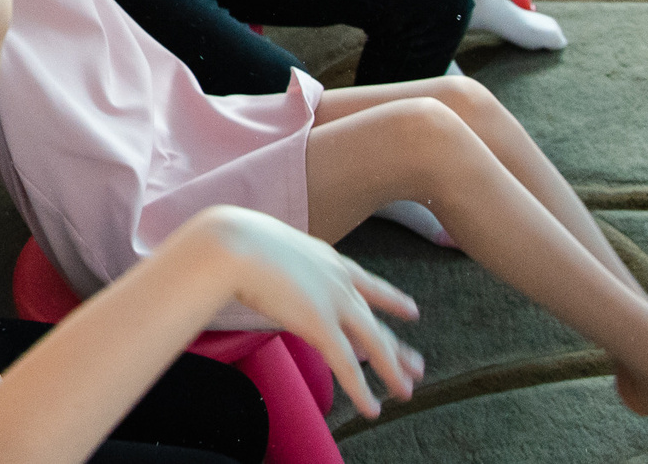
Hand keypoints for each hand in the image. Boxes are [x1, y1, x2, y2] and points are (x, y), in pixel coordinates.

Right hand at [189, 208, 421, 419]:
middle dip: (396, 346)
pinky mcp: (321, 325)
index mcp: (325, 258)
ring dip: (391, 370)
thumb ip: (276, 257)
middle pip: (375, 320)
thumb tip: (259, 263)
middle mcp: (338, 280)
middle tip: (417, 366)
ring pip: (373, 343)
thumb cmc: (232, 239)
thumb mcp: (269, 243)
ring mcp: (333, 302)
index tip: (411, 309)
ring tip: (406, 392)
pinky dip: (360, 389)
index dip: (390, 298)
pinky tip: (371, 408)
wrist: (230, 243)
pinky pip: (347, 364)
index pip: (366, 282)